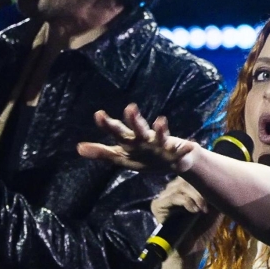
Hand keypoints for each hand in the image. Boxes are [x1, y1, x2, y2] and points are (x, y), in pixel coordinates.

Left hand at [77, 104, 199, 171]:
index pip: (117, 131)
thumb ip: (101, 152)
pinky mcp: (177, 152)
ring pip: (160, 136)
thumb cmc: (144, 157)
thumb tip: (78, 148)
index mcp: (131, 140)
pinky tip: (191, 145)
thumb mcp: (122, 157)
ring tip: (161, 121)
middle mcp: (145, 138)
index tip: (99, 114)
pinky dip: (187, 148)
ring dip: (161, 129)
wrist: (173, 161)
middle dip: (134, 120)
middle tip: (130, 108)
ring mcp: (161, 144)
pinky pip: (182, 151)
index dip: (108, 124)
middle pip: (138, 129)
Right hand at [152, 177, 219, 256]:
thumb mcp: (214, 207)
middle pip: (186, 177)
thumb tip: (223, 177)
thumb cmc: (202, 229)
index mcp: (184, 187)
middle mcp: (172, 188)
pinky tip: (194, 211)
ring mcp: (163, 196)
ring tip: (203, 209)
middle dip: (201, 188)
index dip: (205, 178)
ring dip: (196, 196)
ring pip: (180, 185)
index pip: (193, 173)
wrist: (192, 249)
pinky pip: (173, 196)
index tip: (217, 190)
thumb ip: (216, 191)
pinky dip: (187, 202)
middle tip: (210, 203)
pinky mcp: (157, 205)